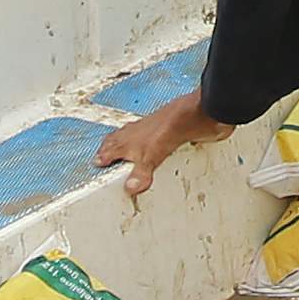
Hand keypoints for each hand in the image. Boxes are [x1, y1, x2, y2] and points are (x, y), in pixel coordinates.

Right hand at [101, 86, 230, 198]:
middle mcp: (142, 132)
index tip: (97, 161)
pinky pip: (157, 140)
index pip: (113, 147)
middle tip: (104, 153)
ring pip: (136, 137)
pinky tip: (158, 149)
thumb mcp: (154, 154)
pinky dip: (152, 145)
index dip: (104, 155)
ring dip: (129, 144)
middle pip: (121, 139)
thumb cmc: (175, 123)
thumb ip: (142, 172)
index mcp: (133, 136)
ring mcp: (157, 131)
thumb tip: (130, 187)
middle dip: (111, 147)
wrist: (201, 112)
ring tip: (125, 150)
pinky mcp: (173, 133)